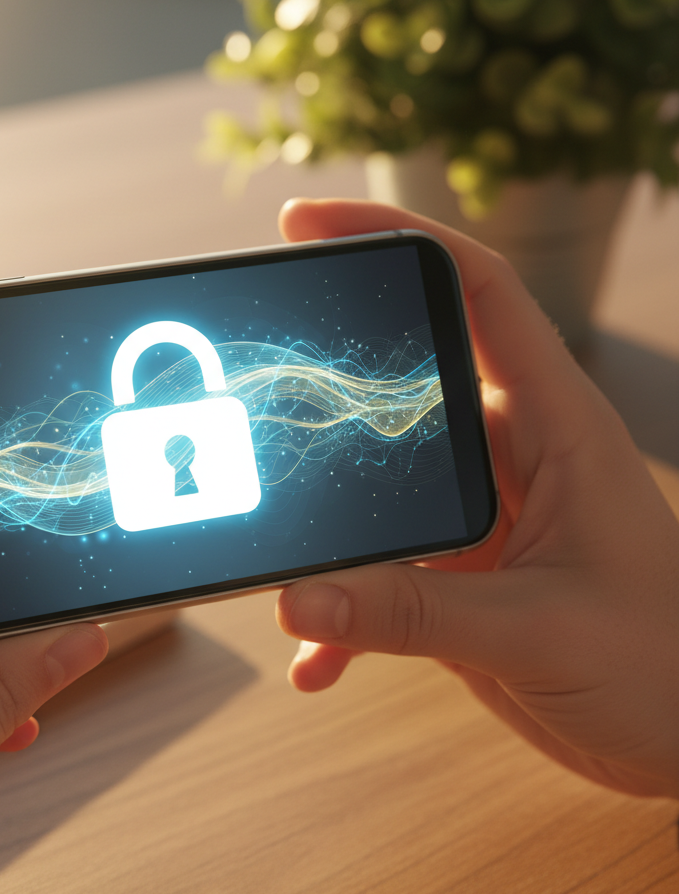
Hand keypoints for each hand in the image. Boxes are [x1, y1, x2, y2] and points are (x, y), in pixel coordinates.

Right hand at [275, 199, 678, 799]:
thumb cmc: (665, 670)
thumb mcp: (537, 631)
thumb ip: (412, 613)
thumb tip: (299, 598)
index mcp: (554, 427)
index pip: (480, 291)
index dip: (400, 238)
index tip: (308, 223)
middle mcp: (511, 456)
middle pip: (405, 380)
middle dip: (329, 379)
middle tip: (256, 379)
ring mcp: (480, 515)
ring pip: (380, 486)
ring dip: (329, 524)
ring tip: (275, 549)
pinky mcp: (460, 572)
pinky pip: (382, 569)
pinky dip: (346, 609)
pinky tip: (318, 657)